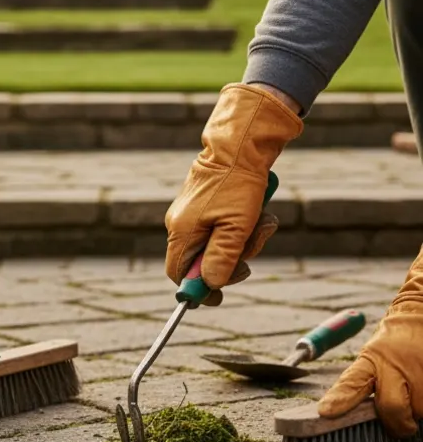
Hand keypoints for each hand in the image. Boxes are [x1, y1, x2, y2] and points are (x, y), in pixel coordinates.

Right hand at [164, 84, 300, 305]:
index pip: (178, 274)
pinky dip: (242, 227)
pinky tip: (258, 213)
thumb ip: (221, 259)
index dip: (197, 289)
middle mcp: (180, 224)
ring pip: (216, 244)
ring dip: (243, 242)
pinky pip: (222, 227)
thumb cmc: (238, 185)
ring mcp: (193, 213)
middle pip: (200, 261)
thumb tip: (209, 285)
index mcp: (181, 232)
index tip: (219, 298)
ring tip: (262, 222)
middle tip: (250, 257)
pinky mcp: (206, 204)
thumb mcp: (236, 228)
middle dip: (230, 262)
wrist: (240, 144)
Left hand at [320, 250, 422, 436]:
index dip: (340, 399)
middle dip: (397, 424)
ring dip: (418, 409)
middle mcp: (395, 368)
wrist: (422, 317)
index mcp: (372, 362)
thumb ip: (362, 383)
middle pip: (393, 408)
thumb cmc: (394, 345)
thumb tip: (339, 412)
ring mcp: (420, 373)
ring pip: (419, 410)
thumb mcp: (372, 357)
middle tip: (400, 425)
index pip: (353, 382)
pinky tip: (422, 388)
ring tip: (416, 390)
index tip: (326, 412)